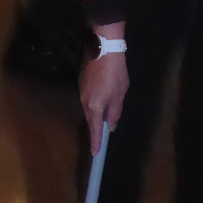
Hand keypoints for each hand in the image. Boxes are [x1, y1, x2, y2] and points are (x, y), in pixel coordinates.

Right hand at [79, 31, 127, 152]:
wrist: (105, 49)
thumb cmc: (115, 73)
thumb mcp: (120, 94)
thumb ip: (115, 112)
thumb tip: (112, 125)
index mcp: (95, 106)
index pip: (95, 129)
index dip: (96, 141)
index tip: (95, 153)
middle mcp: (85, 101)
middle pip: (90, 119)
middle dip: (95, 129)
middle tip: (98, 140)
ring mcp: (81, 90)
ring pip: (88, 108)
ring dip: (94, 115)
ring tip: (101, 121)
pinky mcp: (81, 82)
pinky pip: (87, 99)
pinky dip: (93, 104)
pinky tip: (99, 102)